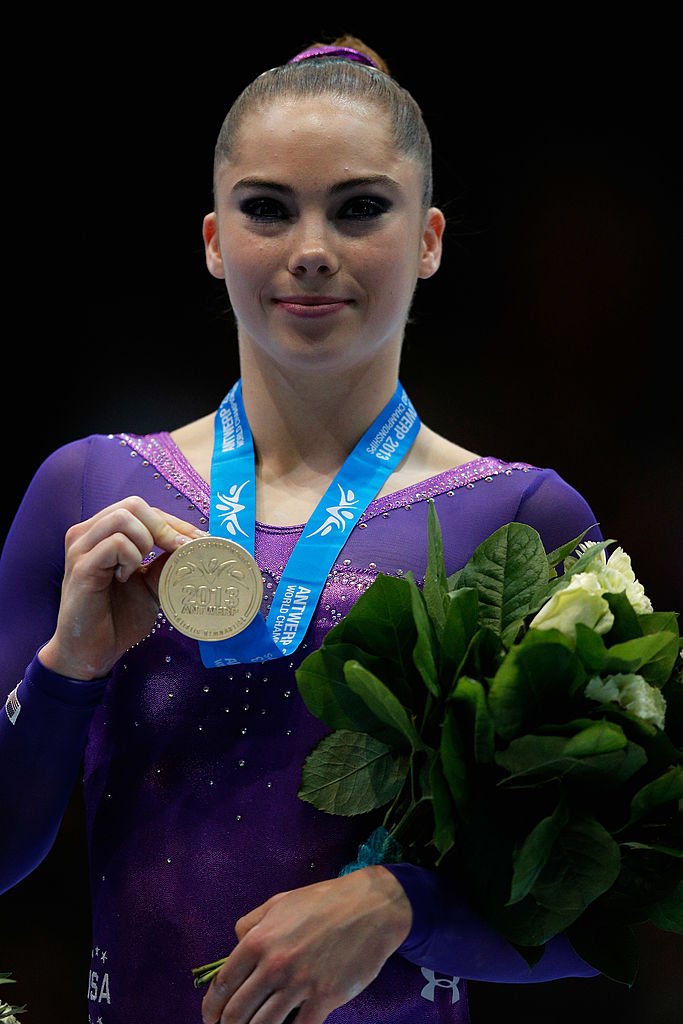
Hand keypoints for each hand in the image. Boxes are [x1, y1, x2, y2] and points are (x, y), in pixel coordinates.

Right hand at [39, 496, 205, 679]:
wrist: (92, 652)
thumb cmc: (117, 617)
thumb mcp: (151, 585)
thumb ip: (166, 562)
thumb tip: (195, 544)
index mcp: (103, 533)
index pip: (143, 510)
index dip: (174, 523)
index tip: (200, 541)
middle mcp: (88, 534)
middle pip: (133, 504)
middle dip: (165, 526)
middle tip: (180, 552)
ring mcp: (81, 548)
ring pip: (123, 517)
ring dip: (146, 541)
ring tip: (142, 567)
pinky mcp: (81, 568)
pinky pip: (116, 544)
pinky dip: (131, 558)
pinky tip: (125, 578)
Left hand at [201, 866, 411, 1023]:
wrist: (370, 907)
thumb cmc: (324, 902)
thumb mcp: (280, 902)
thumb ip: (252, 922)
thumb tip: (234, 944)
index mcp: (258, 940)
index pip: (223, 985)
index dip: (212, 1008)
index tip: (212, 1019)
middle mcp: (274, 964)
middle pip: (237, 1013)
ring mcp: (299, 983)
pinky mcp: (325, 998)